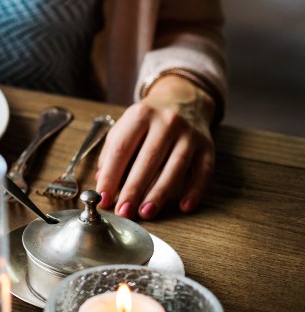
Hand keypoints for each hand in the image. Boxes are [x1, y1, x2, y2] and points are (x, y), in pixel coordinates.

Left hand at [94, 76, 215, 219]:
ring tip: (146, 212)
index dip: (111, 175)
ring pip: (175, 167)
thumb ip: (112, 151)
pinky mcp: (208, 147)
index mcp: (140, 115)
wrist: (182, 99)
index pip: (122, 148)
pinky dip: (194, 191)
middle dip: (134, 189)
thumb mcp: (126, 125)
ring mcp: (189, 134)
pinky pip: (203, 172)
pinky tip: (184, 207)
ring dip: (160, 193)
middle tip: (123, 211)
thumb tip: (102, 181)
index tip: (103, 196)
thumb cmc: (148, 119)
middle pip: (148, 159)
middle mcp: (166, 122)